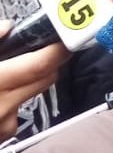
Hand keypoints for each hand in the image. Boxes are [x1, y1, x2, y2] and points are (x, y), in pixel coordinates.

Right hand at [0, 20, 67, 139]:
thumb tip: (8, 27)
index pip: (40, 65)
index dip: (58, 49)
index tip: (66, 36)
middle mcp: (2, 105)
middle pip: (46, 78)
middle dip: (49, 62)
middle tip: (40, 49)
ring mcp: (1, 125)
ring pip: (32, 95)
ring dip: (28, 83)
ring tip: (8, 74)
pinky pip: (16, 114)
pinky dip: (13, 101)